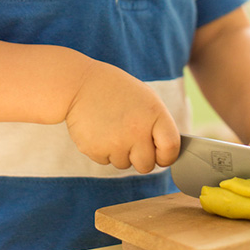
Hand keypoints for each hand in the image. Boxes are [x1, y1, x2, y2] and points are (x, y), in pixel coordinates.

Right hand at [65, 59, 180, 173]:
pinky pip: (106, 161)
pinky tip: (99, 130)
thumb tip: (167, 151)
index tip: (160, 154)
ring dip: (120, 152)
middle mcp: (137, 131)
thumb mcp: (145, 98)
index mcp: (154, 114)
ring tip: (111, 127)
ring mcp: (116, 142)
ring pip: (124, 164)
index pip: (171, 149)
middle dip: (140, 157)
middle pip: (147, 165)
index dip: (167, 155)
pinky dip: (103, 150)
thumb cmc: (115, 90)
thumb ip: (158, 123)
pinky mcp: (96, 150)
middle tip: (130, 138)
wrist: (78, 84)